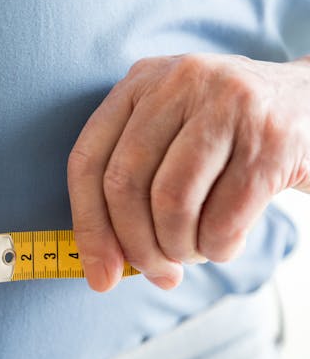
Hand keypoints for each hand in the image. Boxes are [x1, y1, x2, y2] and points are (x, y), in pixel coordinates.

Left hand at [68, 53, 309, 291]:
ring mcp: (227, 104)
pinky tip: (225, 244)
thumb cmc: (226, 137)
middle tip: (158, 273)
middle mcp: (178, 82)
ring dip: (179, 247)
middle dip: (135, 246)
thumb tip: (100, 267)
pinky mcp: (271, 138)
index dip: (87, 226)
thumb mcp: (172, 136)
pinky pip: (223, 218)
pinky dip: (218, 248)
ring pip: (171, 203)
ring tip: (194, 252)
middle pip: (125, 185)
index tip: (98, 276)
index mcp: (140, 82)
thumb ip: (132, 186)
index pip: (87, 161)